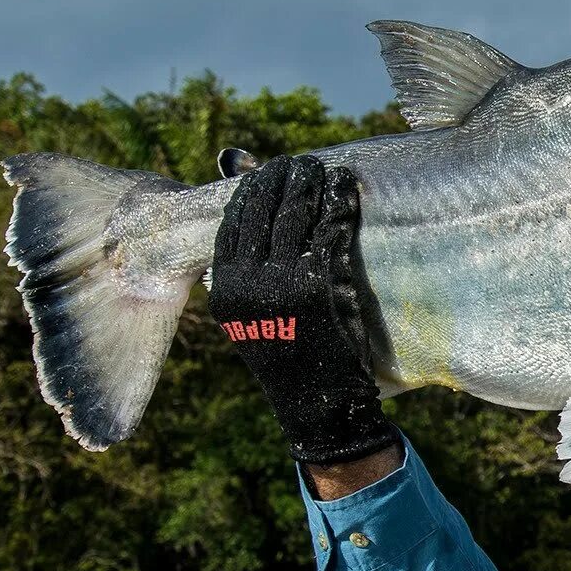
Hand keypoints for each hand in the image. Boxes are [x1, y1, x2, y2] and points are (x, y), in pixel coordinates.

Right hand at [208, 155, 396, 464]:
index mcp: (223, 292)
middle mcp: (245, 286)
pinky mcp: (317, 289)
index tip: (267, 172)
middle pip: (260, 213)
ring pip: (294, 218)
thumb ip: (249, 274)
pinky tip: (347, 190)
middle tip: (299, 163)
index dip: (250, 192)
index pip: (231, 225)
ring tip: (322, 168)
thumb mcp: (254, 318)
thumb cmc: (292, 359)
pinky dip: (339, 207)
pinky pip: (328, 235)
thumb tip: (252, 234)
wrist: (318, 407)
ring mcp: (280, 286)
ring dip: (310, 185)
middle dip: (280, 180)